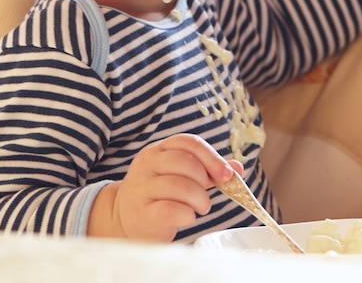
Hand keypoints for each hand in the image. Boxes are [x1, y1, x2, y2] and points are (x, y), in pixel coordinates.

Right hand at [87, 133, 241, 241]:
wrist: (125, 218)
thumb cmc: (159, 194)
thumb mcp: (181, 176)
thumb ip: (208, 170)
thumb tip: (236, 167)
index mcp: (158, 150)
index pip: (188, 142)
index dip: (211, 157)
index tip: (227, 174)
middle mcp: (147, 164)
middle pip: (185, 162)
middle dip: (205, 180)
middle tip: (208, 195)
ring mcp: (141, 187)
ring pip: (180, 186)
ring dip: (199, 199)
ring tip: (200, 207)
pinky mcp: (142, 213)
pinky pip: (170, 210)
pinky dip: (187, 215)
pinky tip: (187, 217)